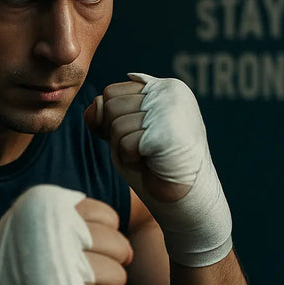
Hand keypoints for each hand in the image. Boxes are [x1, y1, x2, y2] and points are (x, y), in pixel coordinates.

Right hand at [0, 185, 132, 284]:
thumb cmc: (8, 275)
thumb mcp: (32, 229)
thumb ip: (69, 221)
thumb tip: (122, 231)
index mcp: (46, 201)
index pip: (108, 218)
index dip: (100, 245)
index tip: (76, 261)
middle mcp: (53, 222)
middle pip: (118, 246)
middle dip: (106, 271)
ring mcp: (57, 257)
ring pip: (118, 275)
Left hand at [84, 78, 192, 202]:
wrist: (188, 198)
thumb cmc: (155, 165)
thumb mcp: (126, 133)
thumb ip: (108, 114)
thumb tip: (95, 103)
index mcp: (163, 87)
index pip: (111, 92)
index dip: (111, 120)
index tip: (138, 136)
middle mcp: (169, 91)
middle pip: (110, 104)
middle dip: (117, 133)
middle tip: (145, 148)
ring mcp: (169, 109)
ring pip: (115, 124)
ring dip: (124, 148)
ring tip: (150, 155)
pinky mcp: (165, 132)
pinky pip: (123, 144)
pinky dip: (131, 160)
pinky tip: (153, 163)